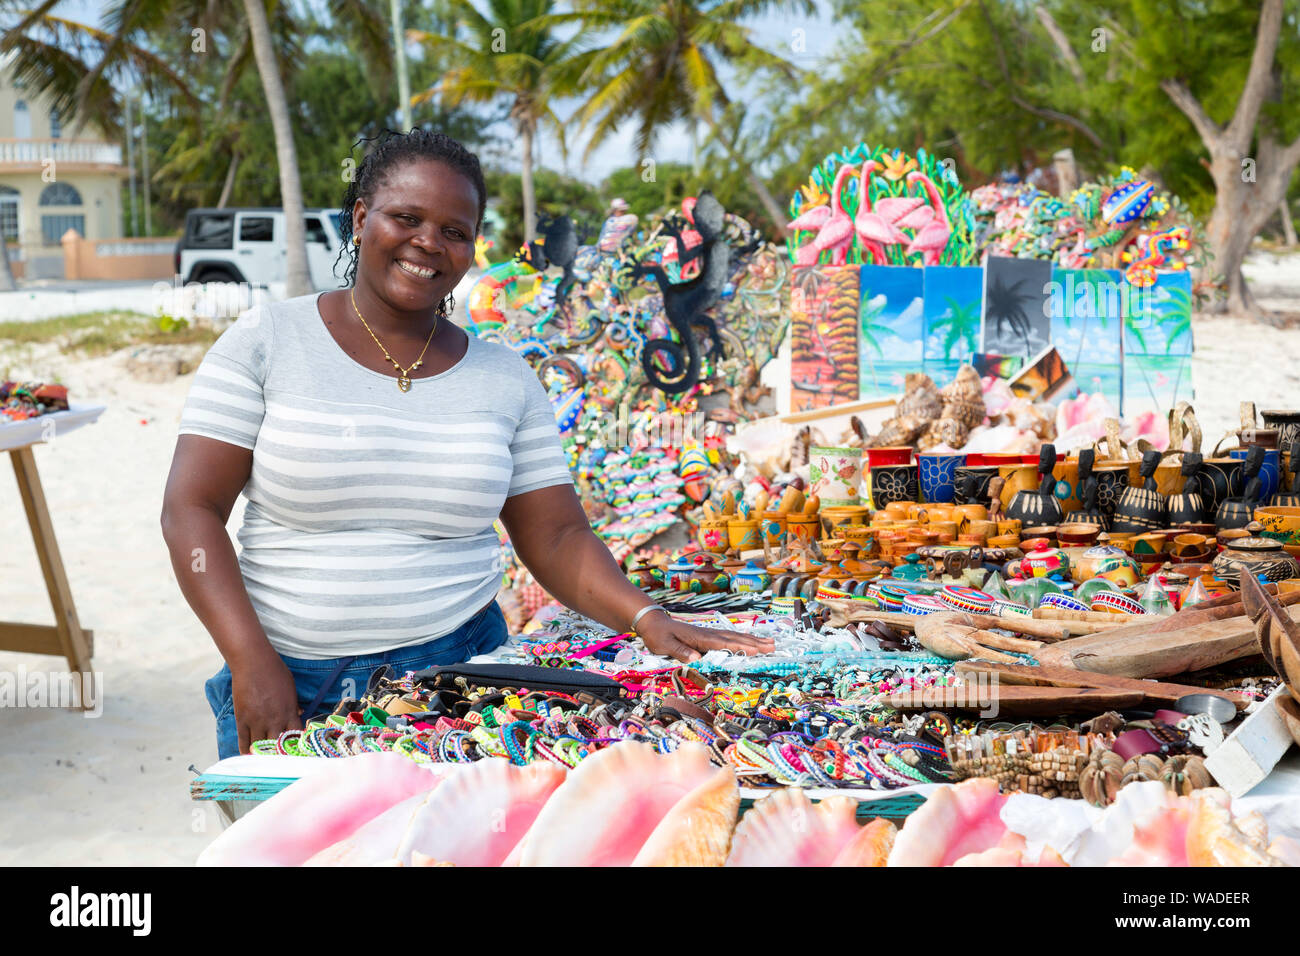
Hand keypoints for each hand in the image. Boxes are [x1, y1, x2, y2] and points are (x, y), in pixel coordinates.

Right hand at [231, 654, 302, 753]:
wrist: (254, 663)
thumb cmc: (275, 672)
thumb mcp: (291, 689)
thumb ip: (293, 705)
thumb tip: (298, 715)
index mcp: (290, 713)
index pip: (296, 737)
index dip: (296, 745)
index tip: (295, 750)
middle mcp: (275, 720)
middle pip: (278, 747)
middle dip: (279, 754)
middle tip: (278, 759)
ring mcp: (257, 721)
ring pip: (260, 747)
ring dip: (261, 754)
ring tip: (262, 759)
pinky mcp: (242, 720)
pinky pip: (243, 741)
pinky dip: (245, 750)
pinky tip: (247, 755)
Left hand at [636, 612, 774, 662]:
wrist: (653, 622)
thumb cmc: (658, 635)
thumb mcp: (664, 645)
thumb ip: (681, 651)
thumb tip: (698, 659)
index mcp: (700, 637)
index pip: (723, 643)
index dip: (740, 647)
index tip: (757, 651)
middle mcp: (708, 634)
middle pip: (735, 638)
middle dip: (755, 643)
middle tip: (773, 646)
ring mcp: (709, 633)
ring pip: (735, 636)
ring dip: (753, 640)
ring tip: (770, 643)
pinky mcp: (708, 635)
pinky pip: (729, 638)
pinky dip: (743, 639)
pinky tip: (751, 641)